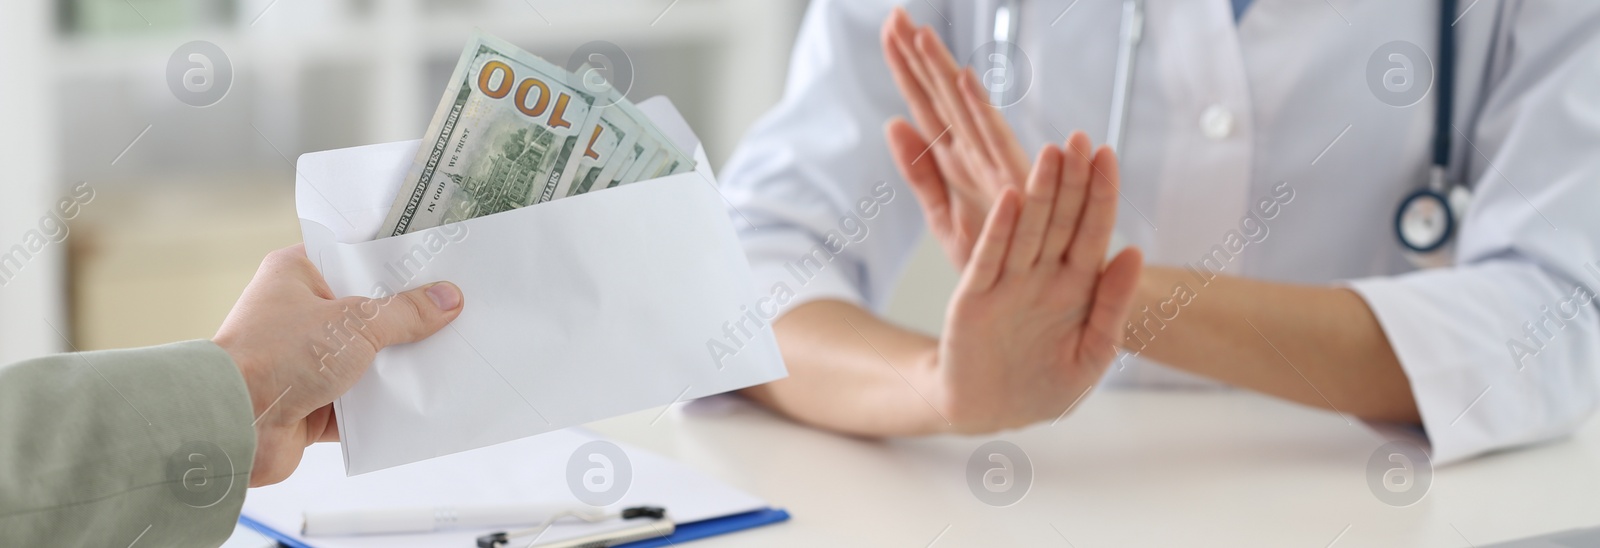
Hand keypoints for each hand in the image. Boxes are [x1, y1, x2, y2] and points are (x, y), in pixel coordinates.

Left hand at [213, 245, 463, 485]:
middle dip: (407, 318)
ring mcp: (306, 360)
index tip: (438, 262)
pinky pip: (362, 399)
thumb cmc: (278, 355)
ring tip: (449, 355)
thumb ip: (405, 312)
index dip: (396, 261)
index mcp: (297, 274)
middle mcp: (299, 314)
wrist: (235, 424)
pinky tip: (424, 398)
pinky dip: (387, 403)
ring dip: (399, 364)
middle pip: (368, 310)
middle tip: (456, 311)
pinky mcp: (314, 402)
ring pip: (368, 357)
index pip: (355, 257)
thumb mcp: (354, 323)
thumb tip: (448, 298)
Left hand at [882, 7, 1094, 268]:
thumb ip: (919, 171)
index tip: (889, 28)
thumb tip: (892, 123)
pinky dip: (978, 111)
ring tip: (921, 35)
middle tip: (895, 16)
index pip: (924, 105)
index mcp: (956, 161)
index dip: (906, 69)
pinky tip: (962, 81)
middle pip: (939, 98)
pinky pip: (992, 143)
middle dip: (917, 58)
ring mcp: (995, 164)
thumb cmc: (999, 257)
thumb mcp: (944, 217)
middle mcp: (976, 155)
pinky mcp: (1012, 182)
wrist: (1034, 302)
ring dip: (941, 72)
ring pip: (961, 111)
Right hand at [932, 144, 1142, 432]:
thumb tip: (1134, 253)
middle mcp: (1042, 275)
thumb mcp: (1091, 356)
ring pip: (1028, 229)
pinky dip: (1000, 231)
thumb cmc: (1043, 386)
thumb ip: (1112, 308)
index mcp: (1077, 286)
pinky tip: (1011, 200)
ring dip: (1040, 193)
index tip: (1108, 154)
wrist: (989, 412)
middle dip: (1072, 179)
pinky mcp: (974, 298)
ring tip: (1051, 154)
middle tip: (1080, 138)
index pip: (1093, 230)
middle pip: (1061, 219)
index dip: (1101, 193)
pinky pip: (989, 259)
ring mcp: (1007, 283)